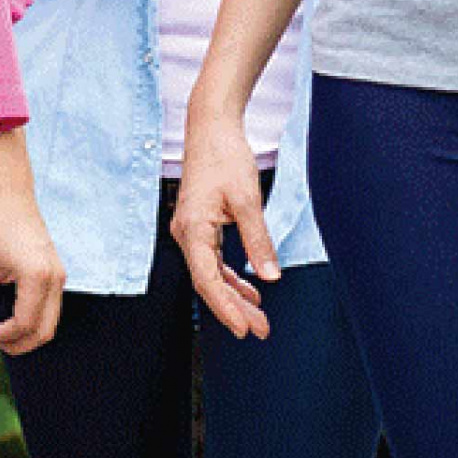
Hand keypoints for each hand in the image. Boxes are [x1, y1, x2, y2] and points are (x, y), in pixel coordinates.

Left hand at [0, 184, 64, 355]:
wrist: (13, 197)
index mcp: (37, 276)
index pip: (23, 324)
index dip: (0, 337)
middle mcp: (55, 279)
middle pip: (43, 332)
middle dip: (16, 344)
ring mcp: (60, 276)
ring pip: (49, 324)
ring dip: (25, 335)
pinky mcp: (58, 274)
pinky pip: (50, 310)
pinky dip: (32, 321)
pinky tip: (10, 316)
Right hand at [172, 111, 276, 339]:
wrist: (211, 127)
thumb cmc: (225, 155)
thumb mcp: (246, 198)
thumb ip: (258, 239)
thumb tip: (270, 276)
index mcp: (193, 229)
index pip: (207, 280)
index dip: (226, 308)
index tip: (244, 329)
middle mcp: (186, 233)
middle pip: (208, 282)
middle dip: (234, 308)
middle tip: (261, 330)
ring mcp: (192, 230)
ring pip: (211, 273)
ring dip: (234, 295)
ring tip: (259, 317)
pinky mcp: (200, 224)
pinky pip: (213, 260)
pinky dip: (231, 276)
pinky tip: (250, 288)